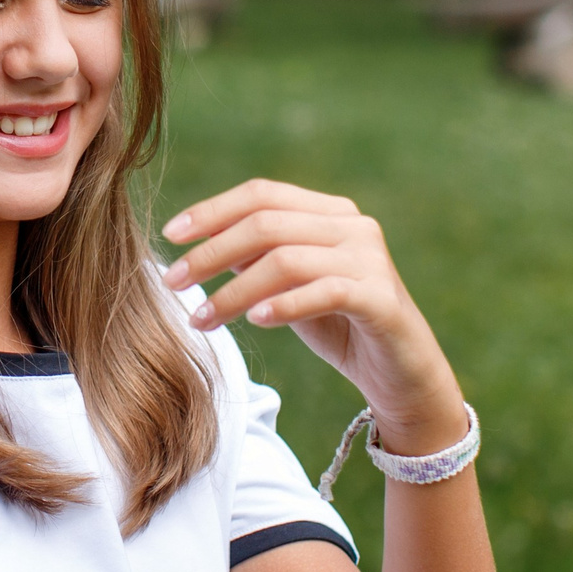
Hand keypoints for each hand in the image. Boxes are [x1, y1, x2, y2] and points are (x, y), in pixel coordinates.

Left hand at [162, 180, 465, 454]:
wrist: (401, 376)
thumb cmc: (340, 327)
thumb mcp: (289, 287)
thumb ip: (256, 258)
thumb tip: (201, 242)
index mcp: (330, 213)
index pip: (263, 195)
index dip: (212, 211)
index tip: (171, 235)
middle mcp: (354, 226)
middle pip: (267, 224)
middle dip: (211, 252)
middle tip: (173, 282)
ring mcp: (371, 260)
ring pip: (286, 260)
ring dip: (234, 291)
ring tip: (202, 319)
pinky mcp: (382, 300)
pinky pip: (324, 292)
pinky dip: (284, 305)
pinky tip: (254, 321)